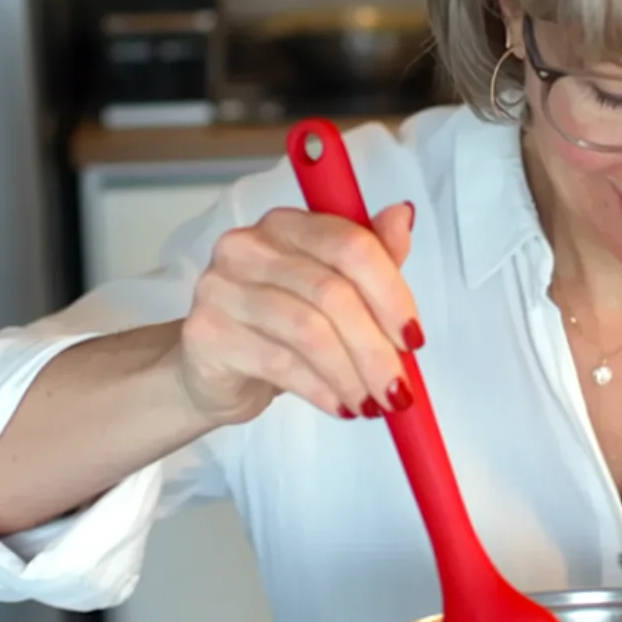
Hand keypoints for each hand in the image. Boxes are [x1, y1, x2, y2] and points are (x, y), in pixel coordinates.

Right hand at [169, 200, 420, 424]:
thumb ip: (371, 256)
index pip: (349, 244)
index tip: (414, 338)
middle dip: (375, 349)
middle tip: (398, 390)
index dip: (391, 293)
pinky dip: (320, 390)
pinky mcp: (207, 333)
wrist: (214, 370)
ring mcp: (221, 287)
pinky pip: (280, 363)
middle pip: (332, 293)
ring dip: (351, 375)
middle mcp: (248, 246)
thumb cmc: (278, 326)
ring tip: (371, 404)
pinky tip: (339, 405)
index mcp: (287, 224)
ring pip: (308, 331)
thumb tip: (404, 216)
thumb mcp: (334, 289)